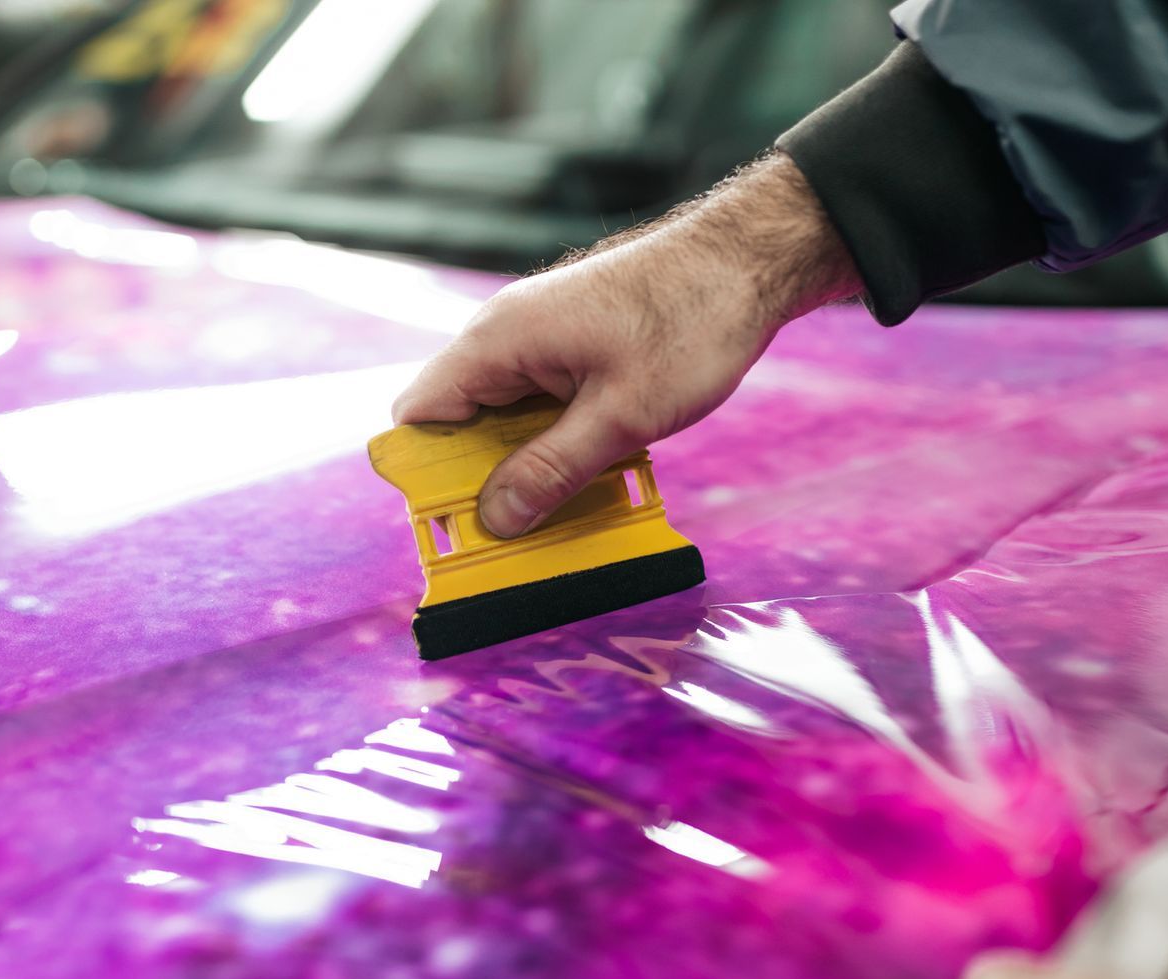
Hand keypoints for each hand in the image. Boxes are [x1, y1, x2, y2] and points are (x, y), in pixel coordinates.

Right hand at [391, 154, 859, 537]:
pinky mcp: (572, 343)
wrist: (748, 260)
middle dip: (483, 479)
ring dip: (528, 464)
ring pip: (506, 417)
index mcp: (499, 341)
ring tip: (564, 503)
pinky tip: (594, 468)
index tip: (459, 521)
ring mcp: (540, 337)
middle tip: (521, 529)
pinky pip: (543, 403)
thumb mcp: (620, 417)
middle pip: (460, 422)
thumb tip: (496, 517)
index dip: (427, 472)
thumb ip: (552, 469)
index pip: (419, 413)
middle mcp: (506, 334)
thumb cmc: (689, 323)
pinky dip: (558, 440)